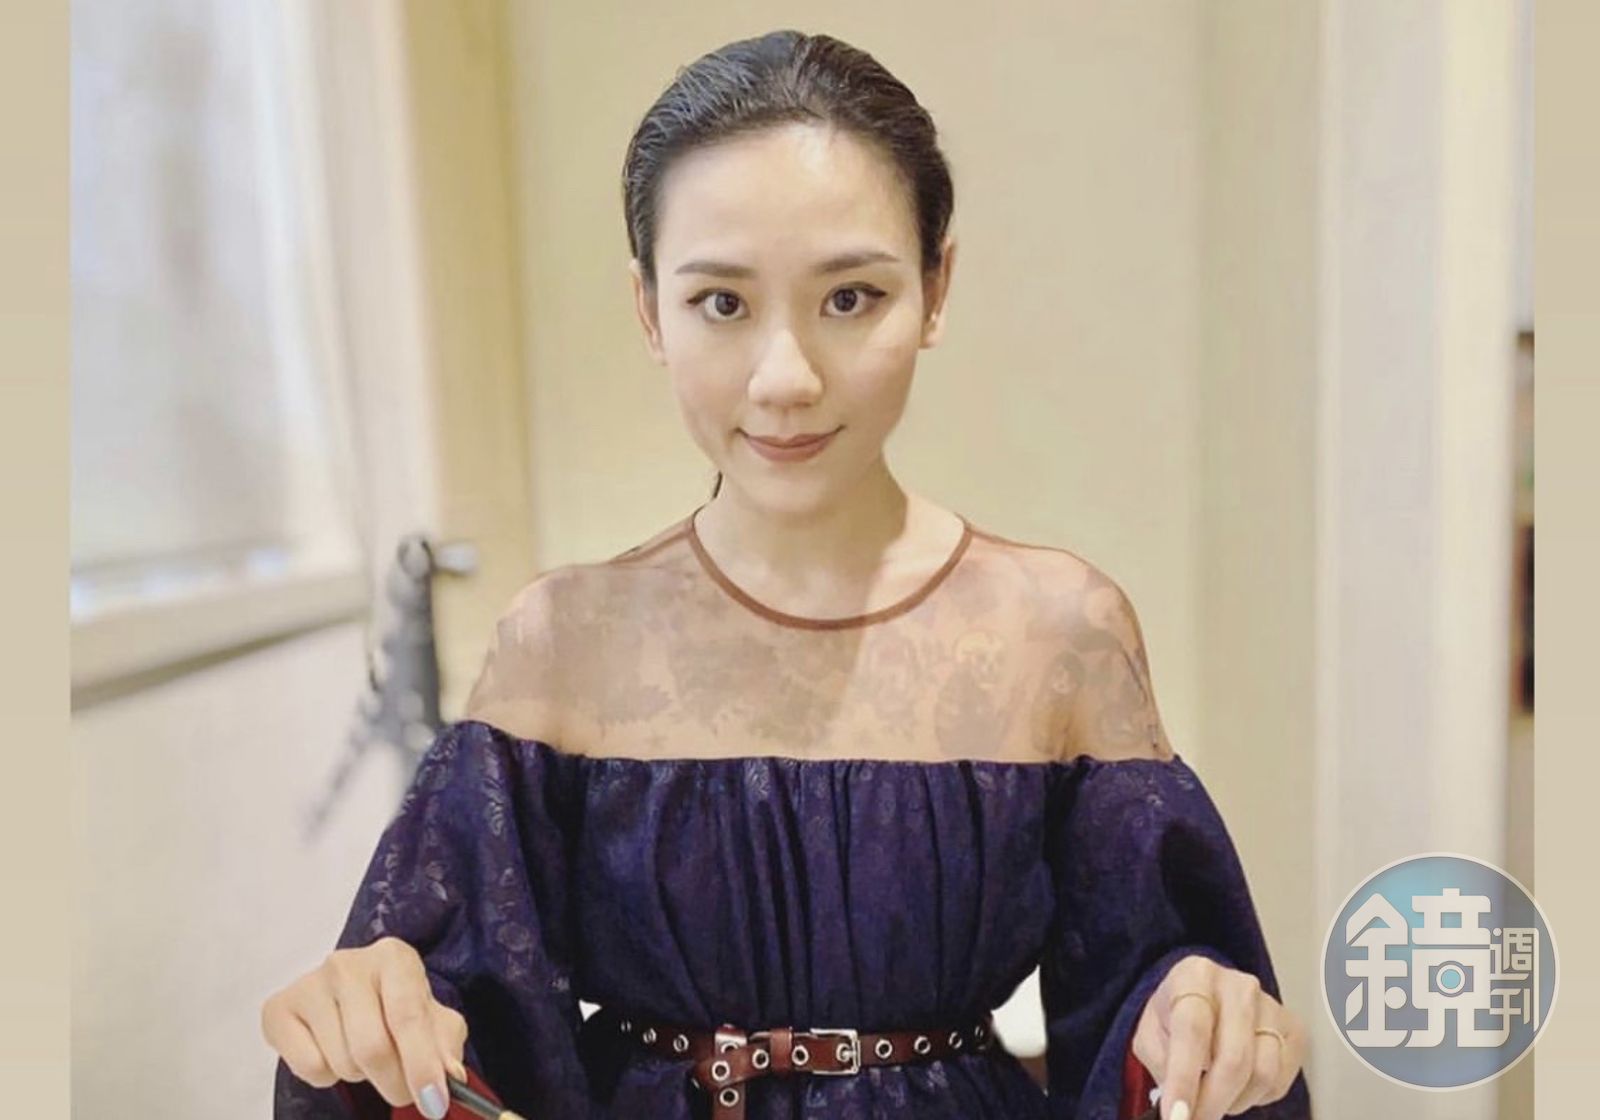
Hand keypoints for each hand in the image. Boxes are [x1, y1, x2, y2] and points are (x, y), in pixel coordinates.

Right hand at [261, 936, 468, 1118]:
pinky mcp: (278, 1009)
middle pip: (372, 1047)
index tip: (434, 1102)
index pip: (408, 1016)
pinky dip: (327, 1076)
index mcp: (393, 957)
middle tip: (404, 1093)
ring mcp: (309, 984)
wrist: (351, 996)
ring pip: (341, 1061)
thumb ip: (445, 1046)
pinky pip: (309, 1067)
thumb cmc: (397, 1006)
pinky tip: (333, 1052)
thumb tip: (449, 1076)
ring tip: (365, 1056)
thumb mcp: (434, 1020)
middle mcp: (347, 964)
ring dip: (361, 1076)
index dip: (421, 1065)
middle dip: (394, 1083)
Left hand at [1131, 954, 1305, 1119]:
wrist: (1207, 997)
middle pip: (1234, 1058)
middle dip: (1212, 1102)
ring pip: (1262, 1074)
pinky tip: (1237, 1087)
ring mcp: (1272, 1007)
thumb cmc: (1177, 1015)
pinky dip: (1255, 1097)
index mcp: (1196, 976)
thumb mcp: (1152, 1033)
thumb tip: (1179, 1103)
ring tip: (1214, 1099)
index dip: (1184, 1079)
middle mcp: (1239, 986)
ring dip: (1234, 1101)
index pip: (1193, 1031)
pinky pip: (1279, 1081)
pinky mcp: (1294, 1030)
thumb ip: (1160, 1063)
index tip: (1176, 1115)